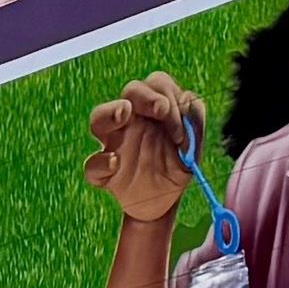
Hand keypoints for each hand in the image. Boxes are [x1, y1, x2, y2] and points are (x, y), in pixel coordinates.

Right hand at [84, 72, 202, 224]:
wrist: (164, 203)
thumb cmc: (176, 167)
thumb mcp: (194, 148)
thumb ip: (196, 124)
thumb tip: (191, 101)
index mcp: (153, 110)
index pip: (156, 84)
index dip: (170, 95)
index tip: (181, 125)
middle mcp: (131, 121)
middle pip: (130, 91)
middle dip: (147, 96)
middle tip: (162, 110)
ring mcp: (113, 144)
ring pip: (98, 117)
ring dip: (111, 111)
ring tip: (125, 112)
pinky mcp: (103, 172)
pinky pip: (92, 164)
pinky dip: (101, 162)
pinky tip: (115, 163)